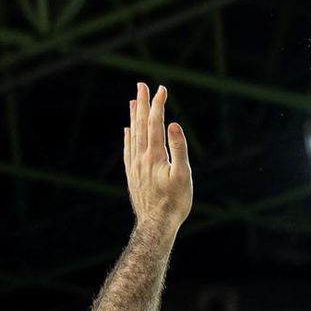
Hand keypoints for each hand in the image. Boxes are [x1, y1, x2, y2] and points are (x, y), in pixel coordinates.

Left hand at [125, 83, 191, 238]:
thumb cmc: (174, 202)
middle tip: (142, 85)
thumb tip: (173, 124)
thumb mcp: (183, 175)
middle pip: (141, 124)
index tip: (162, 89)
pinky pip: (127, 150)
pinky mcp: (132, 175)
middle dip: (143, 103)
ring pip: (132, 135)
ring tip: (133, 101)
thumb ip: (178, 148)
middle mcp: (141, 157)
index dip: (158, 104)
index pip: (156, 123)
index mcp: (155, 155)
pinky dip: (127, 137)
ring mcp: (134, 166)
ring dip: (134, 117)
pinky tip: (127, 131)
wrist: (156, 225)